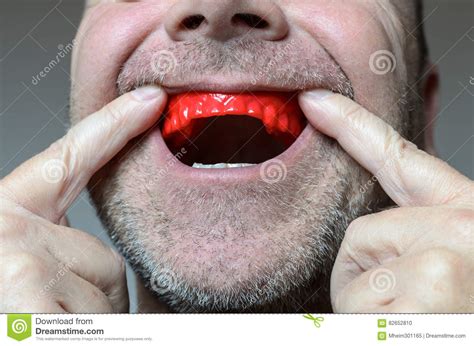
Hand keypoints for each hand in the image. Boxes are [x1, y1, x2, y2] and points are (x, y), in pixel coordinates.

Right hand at [0, 86, 166, 312]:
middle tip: (55, 315)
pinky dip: (88, 330)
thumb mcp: (15, 264)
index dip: (115, 125)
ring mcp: (17, 262)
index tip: (150, 101)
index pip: (72, 157)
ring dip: (90, 319)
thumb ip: (57, 251)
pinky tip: (41, 327)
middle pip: (104, 256)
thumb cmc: (2, 298)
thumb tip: (106, 268)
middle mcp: (6, 228)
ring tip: (42, 324)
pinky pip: (98, 318)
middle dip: (93, 295)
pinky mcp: (25, 304)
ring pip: (108, 290)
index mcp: (3, 212)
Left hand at [299, 90, 473, 312]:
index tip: (314, 101)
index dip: (350, 124)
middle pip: (360, 235)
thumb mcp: (455, 269)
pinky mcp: (435, 282)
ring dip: (372, 316)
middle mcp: (465, 226)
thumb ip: (415, 242)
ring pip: (353, 279)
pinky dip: (373, 332)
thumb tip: (367, 242)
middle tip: (415, 311)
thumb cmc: (465, 310)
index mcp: (469, 216)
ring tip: (420, 325)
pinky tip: (416, 332)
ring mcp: (450, 254)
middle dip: (367, 280)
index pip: (398, 156)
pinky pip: (358, 310)